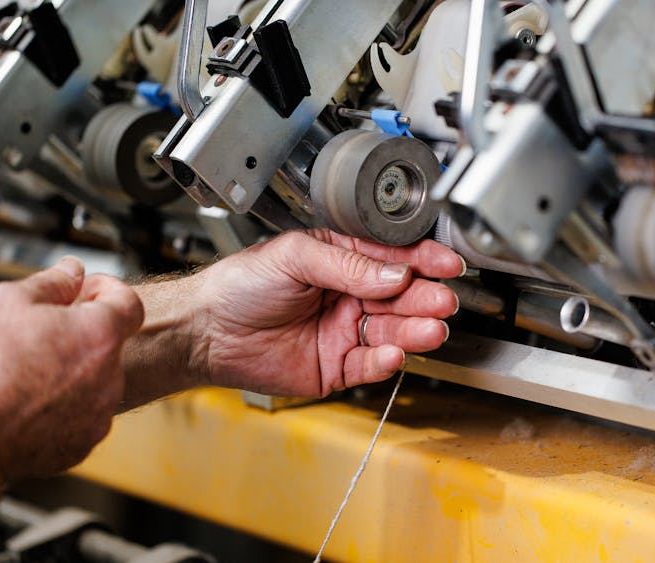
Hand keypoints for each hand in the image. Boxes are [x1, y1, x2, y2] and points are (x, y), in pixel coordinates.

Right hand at [0, 257, 142, 479]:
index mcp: (100, 335)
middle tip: (36, 335)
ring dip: (69, 372)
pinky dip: (60, 407)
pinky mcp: (83, 443)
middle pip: (105, 344)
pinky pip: (79, 415)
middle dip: (78, 334)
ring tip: (23, 374)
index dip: (108, 290)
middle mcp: (111, 376)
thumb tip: (73, 270)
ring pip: (92, 381)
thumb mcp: (7, 303)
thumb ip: (51, 282)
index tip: (84, 291)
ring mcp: (100, 414)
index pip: (129, 303)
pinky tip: (25, 404)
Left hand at [187, 229, 463, 396]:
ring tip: (430, 329)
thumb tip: (395, 273)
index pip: (392, 258)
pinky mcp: (336, 367)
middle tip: (441, 301)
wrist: (206, 331)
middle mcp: (349, 295)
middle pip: (400, 297)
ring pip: (392, 332)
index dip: (422, 260)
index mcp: (342, 259)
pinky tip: (393, 354)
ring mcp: (345, 332)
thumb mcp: (295, 257)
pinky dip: (384, 361)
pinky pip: (369, 365)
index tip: (447, 264)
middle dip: (424, 298)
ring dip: (414, 331)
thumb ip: (347, 264)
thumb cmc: (240, 285)